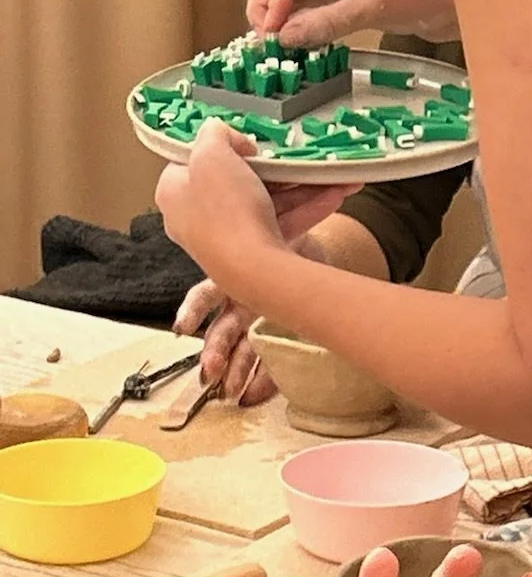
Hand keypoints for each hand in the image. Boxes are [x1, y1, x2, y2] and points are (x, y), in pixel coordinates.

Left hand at [157, 121, 348, 300]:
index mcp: (175, 192)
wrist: (254, 269)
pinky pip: (283, 223)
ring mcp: (229, 237)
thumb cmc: (225, 208)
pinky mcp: (256, 252)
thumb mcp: (211, 154)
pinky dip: (308, 208)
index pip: (194, 162)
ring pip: (267, 203)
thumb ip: (213, 133)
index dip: (222, 148)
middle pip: (238, 182)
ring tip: (330, 175)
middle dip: (276, 169)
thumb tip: (221, 132)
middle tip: (294, 158)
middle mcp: (197, 217)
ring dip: (302, 187)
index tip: (248, 146)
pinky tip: (335, 195)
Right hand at [175, 210, 338, 404]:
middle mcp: (238, 295)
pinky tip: (252, 395)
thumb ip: (278, 211)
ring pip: (238, 346)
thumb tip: (274, 180)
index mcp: (233, 271)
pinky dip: (262, 378)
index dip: (194, 311)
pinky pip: (264, 357)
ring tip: (226, 389)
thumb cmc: (281, 226)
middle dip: (215, 350)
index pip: (206, 295)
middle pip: (221, 327)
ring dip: (233, 366)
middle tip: (209, 373)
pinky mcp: (272, 324)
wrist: (304, 234)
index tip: (181, 330)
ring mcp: (253, 313)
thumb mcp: (277, 222)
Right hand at [248, 0, 457, 47]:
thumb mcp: (373, 8)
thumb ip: (327, 22)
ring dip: (281, 14)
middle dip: (269, 3)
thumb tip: (286, 37)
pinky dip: (299, 21)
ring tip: (278, 43)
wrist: (457, 2)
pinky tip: (296, 40)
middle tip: (267, 38)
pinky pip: (310, 4)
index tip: (274, 24)